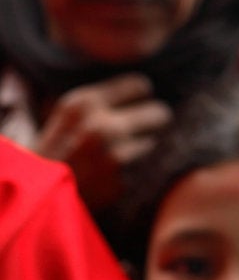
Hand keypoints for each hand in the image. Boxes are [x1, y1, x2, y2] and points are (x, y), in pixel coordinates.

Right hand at [35, 73, 171, 211]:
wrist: (37, 194)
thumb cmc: (57, 151)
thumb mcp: (70, 115)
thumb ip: (103, 102)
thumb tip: (145, 88)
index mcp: (83, 103)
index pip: (140, 85)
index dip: (143, 97)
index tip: (140, 104)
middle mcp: (99, 125)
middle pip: (159, 112)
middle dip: (154, 121)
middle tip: (143, 129)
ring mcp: (112, 153)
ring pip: (155, 142)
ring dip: (145, 148)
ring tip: (125, 154)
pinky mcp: (120, 179)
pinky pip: (146, 167)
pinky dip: (139, 170)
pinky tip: (120, 173)